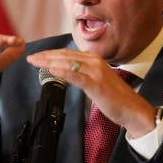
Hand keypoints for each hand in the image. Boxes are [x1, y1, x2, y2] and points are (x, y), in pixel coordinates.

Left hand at [26, 49, 155, 137]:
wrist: (132, 109)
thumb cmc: (115, 97)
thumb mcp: (96, 80)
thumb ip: (83, 73)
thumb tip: (66, 71)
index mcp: (94, 59)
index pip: (67, 54)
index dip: (50, 54)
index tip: (37, 55)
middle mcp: (95, 61)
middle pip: (64, 56)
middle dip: (45, 56)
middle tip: (29, 57)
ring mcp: (96, 72)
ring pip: (67, 63)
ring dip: (49, 61)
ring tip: (35, 61)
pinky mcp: (96, 84)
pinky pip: (76, 76)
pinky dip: (62, 72)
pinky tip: (51, 70)